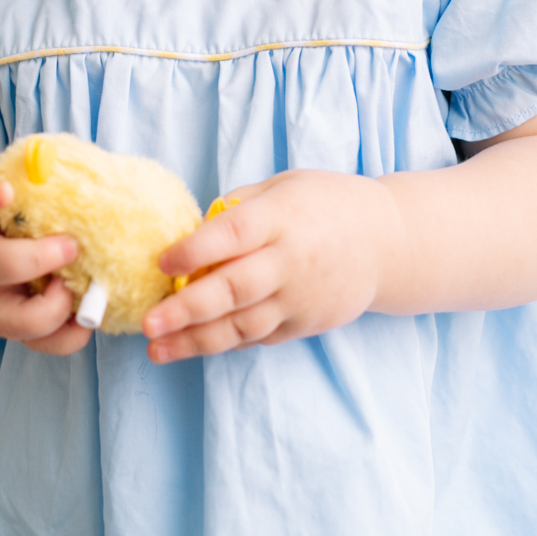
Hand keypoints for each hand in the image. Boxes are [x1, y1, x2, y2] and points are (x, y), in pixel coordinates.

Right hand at [0, 175, 91, 355]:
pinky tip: (86, 317)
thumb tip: (104, 173)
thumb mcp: (26, 194)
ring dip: (49, 310)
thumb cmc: (23, 217)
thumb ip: (51, 184)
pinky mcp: (18, 326)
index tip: (6, 190)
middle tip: (71, 246)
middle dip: (33, 260)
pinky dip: (67, 336)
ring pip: (6, 320)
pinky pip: (39, 343)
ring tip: (75, 289)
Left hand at [142, 170, 400, 363]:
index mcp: (283, 218)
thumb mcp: (284, 186)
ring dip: (196, 340)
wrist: (387, 242)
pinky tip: (193, 346)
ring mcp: (300, 299)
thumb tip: (192, 233)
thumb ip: (239, 208)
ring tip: (157, 349)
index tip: (161, 261)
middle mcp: (291, 261)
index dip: (195, 250)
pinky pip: (259, 337)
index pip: (233, 235)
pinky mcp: (306, 325)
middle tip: (149, 323)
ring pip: (243, 325)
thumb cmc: (327, 204)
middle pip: (234, 289)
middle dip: (187, 309)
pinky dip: (225, 342)